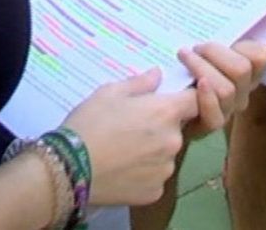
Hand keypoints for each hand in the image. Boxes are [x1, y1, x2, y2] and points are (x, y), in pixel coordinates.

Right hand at [62, 69, 197, 207]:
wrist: (69, 168)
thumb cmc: (89, 124)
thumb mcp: (110, 92)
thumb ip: (140, 83)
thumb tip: (158, 75)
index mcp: (166, 112)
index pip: (195, 101)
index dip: (185, 98)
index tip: (169, 101)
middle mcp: (173, 141)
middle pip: (178, 129)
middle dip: (161, 126)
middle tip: (133, 127)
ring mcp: (165, 169)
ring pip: (166, 154)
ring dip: (153, 151)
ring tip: (123, 150)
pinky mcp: (155, 191)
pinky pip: (155, 177)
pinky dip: (144, 173)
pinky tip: (122, 168)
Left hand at [177, 36, 265, 138]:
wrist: (173, 108)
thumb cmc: (197, 72)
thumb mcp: (220, 53)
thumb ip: (251, 43)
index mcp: (250, 72)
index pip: (261, 56)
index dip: (245, 44)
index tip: (226, 38)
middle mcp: (244, 92)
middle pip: (242, 69)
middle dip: (215, 52)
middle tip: (195, 47)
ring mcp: (229, 110)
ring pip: (226, 89)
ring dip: (201, 68)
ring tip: (184, 56)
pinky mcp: (210, 125)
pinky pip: (215, 113)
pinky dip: (205, 96)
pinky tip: (193, 84)